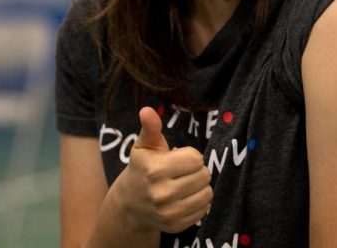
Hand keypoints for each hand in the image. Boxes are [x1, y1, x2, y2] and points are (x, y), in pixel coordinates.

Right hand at [111, 107, 212, 234]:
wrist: (129, 205)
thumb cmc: (141, 169)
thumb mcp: (143, 146)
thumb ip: (150, 128)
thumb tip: (146, 110)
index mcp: (155, 170)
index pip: (196, 159)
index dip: (190, 156)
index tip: (179, 158)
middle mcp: (161, 194)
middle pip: (204, 175)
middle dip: (197, 170)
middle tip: (183, 172)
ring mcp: (169, 213)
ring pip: (207, 193)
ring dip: (200, 186)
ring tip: (186, 183)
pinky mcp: (175, 226)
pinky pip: (204, 209)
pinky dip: (199, 202)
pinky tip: (185, 198)